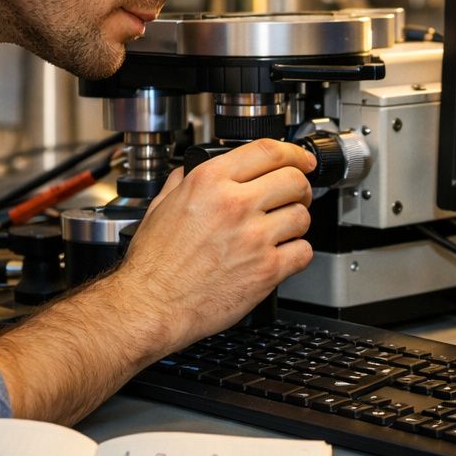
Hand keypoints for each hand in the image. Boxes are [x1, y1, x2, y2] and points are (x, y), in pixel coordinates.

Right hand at [117, 138, 316, 343]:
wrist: (152, 304)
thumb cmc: (154, 263)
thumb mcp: (160, 206)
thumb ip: (182, 182)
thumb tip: (193, 171)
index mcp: (210, 182)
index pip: (268, 151)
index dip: (293, 153)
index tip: (301, 160)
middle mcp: (235, 204)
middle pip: (294, 180)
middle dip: (299, 188)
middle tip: (294, 197)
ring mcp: (254, 237)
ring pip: (302, 216)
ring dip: (297, 222)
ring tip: (282, 230)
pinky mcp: (267, 269)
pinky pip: (303, 252)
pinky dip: (297, 254)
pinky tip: (282, 256)